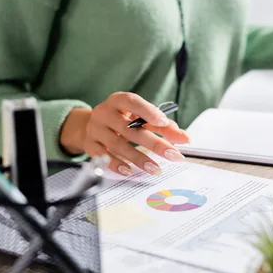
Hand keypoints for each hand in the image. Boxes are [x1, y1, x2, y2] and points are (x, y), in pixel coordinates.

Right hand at [60, 92, 189, 175]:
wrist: (89, 126)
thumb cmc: (121, 120)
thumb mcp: (139, 117)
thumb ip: (162, 126)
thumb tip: (183, 137)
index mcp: (118, 101)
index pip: (132, 102)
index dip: (148, 111)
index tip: (164, 123)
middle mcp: (104, 113)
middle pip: (130, 129)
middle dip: (154, 143)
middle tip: (173, 155)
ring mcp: (95, 129)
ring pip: (118, 145)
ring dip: (139, 158)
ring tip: (156, 169)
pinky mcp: (90, 145)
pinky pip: (103, 157)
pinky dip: (117, 165)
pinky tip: (130, 171)